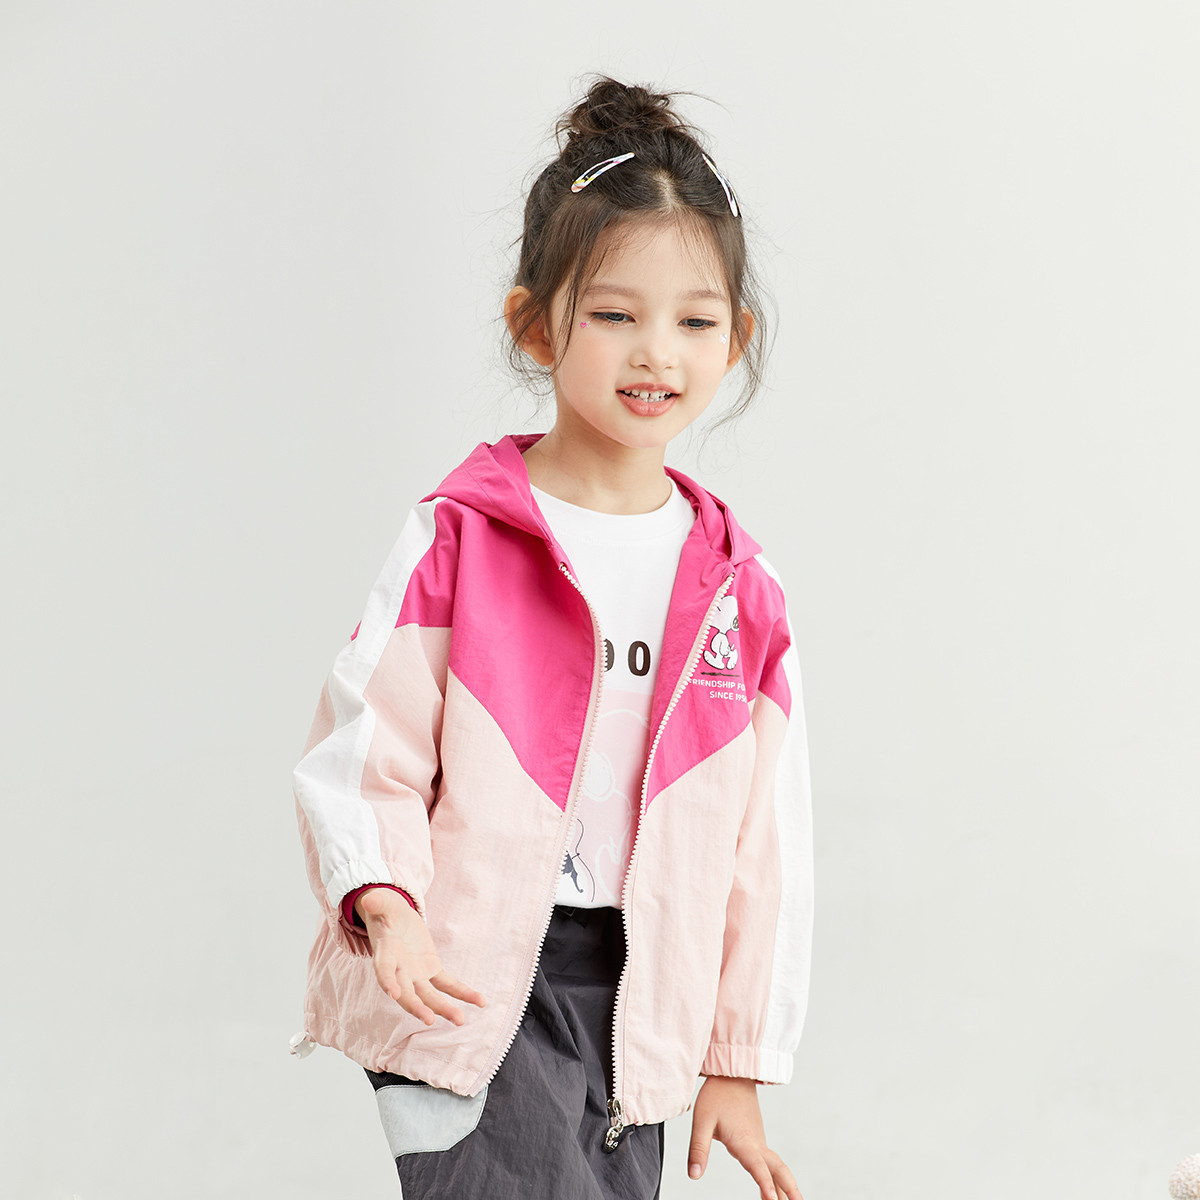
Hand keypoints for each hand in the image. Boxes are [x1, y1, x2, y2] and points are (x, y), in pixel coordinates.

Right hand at [354, 887, 486, 1026]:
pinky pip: (449, 984)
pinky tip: (480, 1001)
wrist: (395, 918)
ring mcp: (416, 974)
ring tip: (460, 1020)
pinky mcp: (432, 970)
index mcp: (385, 954)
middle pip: (407, 992)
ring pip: (430, 996)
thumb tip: (369, 900)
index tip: (393, 994)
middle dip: (417, 1006)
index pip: (384, 970)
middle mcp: (399, 971)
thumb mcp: (382, 903)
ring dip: (444, 1008)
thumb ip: (377, 903)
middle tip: (428, 1019)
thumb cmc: (385, 912)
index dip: (387, 981)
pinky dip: (463, 993)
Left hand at [687, 1076, 802, 1199]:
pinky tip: (773, 1190)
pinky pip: (771, 1162)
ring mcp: (759, 1141)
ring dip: (785, 1186)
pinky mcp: (757, 1139)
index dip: (765, 1184)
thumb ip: (698, 1149)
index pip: (757, 1167)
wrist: (732, 1074)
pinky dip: (776, 1178)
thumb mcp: (701, 1120)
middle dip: (790, 1190)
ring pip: (777, 1167)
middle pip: (779, 1170)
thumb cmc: (716, 1095)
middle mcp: (756, 1144)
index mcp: (744, 1141)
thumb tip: (693, 1175)